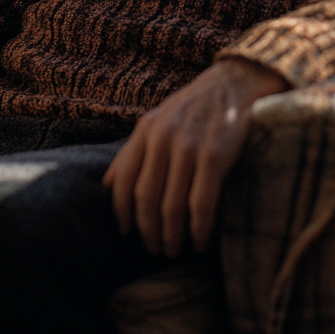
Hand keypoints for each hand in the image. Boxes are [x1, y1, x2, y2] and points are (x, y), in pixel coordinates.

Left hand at [102, 58, 288, 257]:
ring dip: (172, 235)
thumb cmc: (190, 110)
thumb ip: (131, 152)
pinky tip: (199, 241)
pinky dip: (198, 229)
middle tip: (154, 249)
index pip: (123, 181)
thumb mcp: (155, 122)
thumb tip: (105, 187)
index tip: (127, 233)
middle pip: (146, 198)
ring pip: (172, 205)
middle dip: (148, 231)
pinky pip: (201, 203)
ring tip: (174, 250)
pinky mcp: (214, 156)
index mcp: (145, 131)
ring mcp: (188, 147)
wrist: (229, 85)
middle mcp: (162, 138)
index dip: (122, 213)